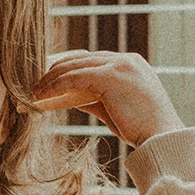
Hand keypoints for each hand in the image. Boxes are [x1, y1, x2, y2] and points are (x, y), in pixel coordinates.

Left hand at [28, 51, 184, 147]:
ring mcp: (118, 65)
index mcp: (129, 64)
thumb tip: (75, 98)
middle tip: (38, 83)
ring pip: (75, 66)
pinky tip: (41, 96)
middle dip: (57, 70)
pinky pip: (74, 78)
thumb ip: (96, 99)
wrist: (160, 135)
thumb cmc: (141, 128)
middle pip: (81, 59)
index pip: (93, 60)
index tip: (52, 79)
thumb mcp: (116, 109)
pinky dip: (56, 86)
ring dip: (52, 78)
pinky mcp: (110, 77)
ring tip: (34, 91)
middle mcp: (124, 60)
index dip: (70, 68)